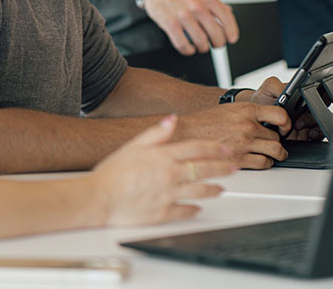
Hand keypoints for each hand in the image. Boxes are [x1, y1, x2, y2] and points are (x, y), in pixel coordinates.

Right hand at [91, 116, 234, 225]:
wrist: (99, 198)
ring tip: (222, 188)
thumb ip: (156, 133)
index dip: (216, 148)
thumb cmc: (112, 172)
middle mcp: (170, 175)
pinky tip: (199, 208)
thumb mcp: (133, 145)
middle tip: (234, 167)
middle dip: (223, 168)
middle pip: (204, 169)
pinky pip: (185, 211)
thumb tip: (173, 119)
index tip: (226, 149)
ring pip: (200, 190)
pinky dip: (194, 209)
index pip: (198, 148)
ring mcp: (168, 195)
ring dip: (214, 189)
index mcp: (164, 156)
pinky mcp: (163, 213)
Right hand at [120, 0, 237, 54]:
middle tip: (216, 44)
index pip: (227, 19)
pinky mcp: (169, 24)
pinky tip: (189, 48)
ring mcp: (183, 15)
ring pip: (201, 42)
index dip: (232, 32)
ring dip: (203, 48)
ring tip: (201, 46)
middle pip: (216, 34)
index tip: (231, 39)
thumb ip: (214, 2)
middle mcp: (197, 6)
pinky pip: (183, 45)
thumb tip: (228, 13)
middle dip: (218, 43)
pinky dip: (188, 51)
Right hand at [177, 103, 289, 168]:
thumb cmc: (203, 122)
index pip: (280, 114)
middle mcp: (248, 126)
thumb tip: (262, 119)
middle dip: (277, 140)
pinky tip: (262, 161)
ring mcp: (244, 143)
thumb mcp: (229, 109)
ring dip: (276, 154)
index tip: (285, 126)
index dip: (286, 122)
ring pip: (274, 151)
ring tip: (274, 154)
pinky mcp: (239, 160)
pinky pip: (262, 163)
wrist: (185, 134)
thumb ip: (247, 114)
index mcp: (246, 110)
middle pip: (276, 136)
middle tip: (275, 142)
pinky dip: (265, 163)